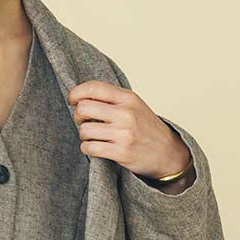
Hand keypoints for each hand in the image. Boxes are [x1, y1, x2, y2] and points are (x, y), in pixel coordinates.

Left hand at [67, 78, 192, 183]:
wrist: (167, 152)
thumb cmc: (146, 128)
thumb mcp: (134, 105)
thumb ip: (111, 99)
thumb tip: (80, 97)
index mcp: (128, 98)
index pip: (93, 88)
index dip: (76, 93)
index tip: (73, 100)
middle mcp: (126, 113)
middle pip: (83, 108)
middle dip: (78, 116)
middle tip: (85, 121)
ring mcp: (123, 133)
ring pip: (84, 130)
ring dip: (84, 135)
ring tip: (94, 136)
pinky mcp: (120, 152)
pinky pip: (89, 147)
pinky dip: (87, 148)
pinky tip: (95, 147)